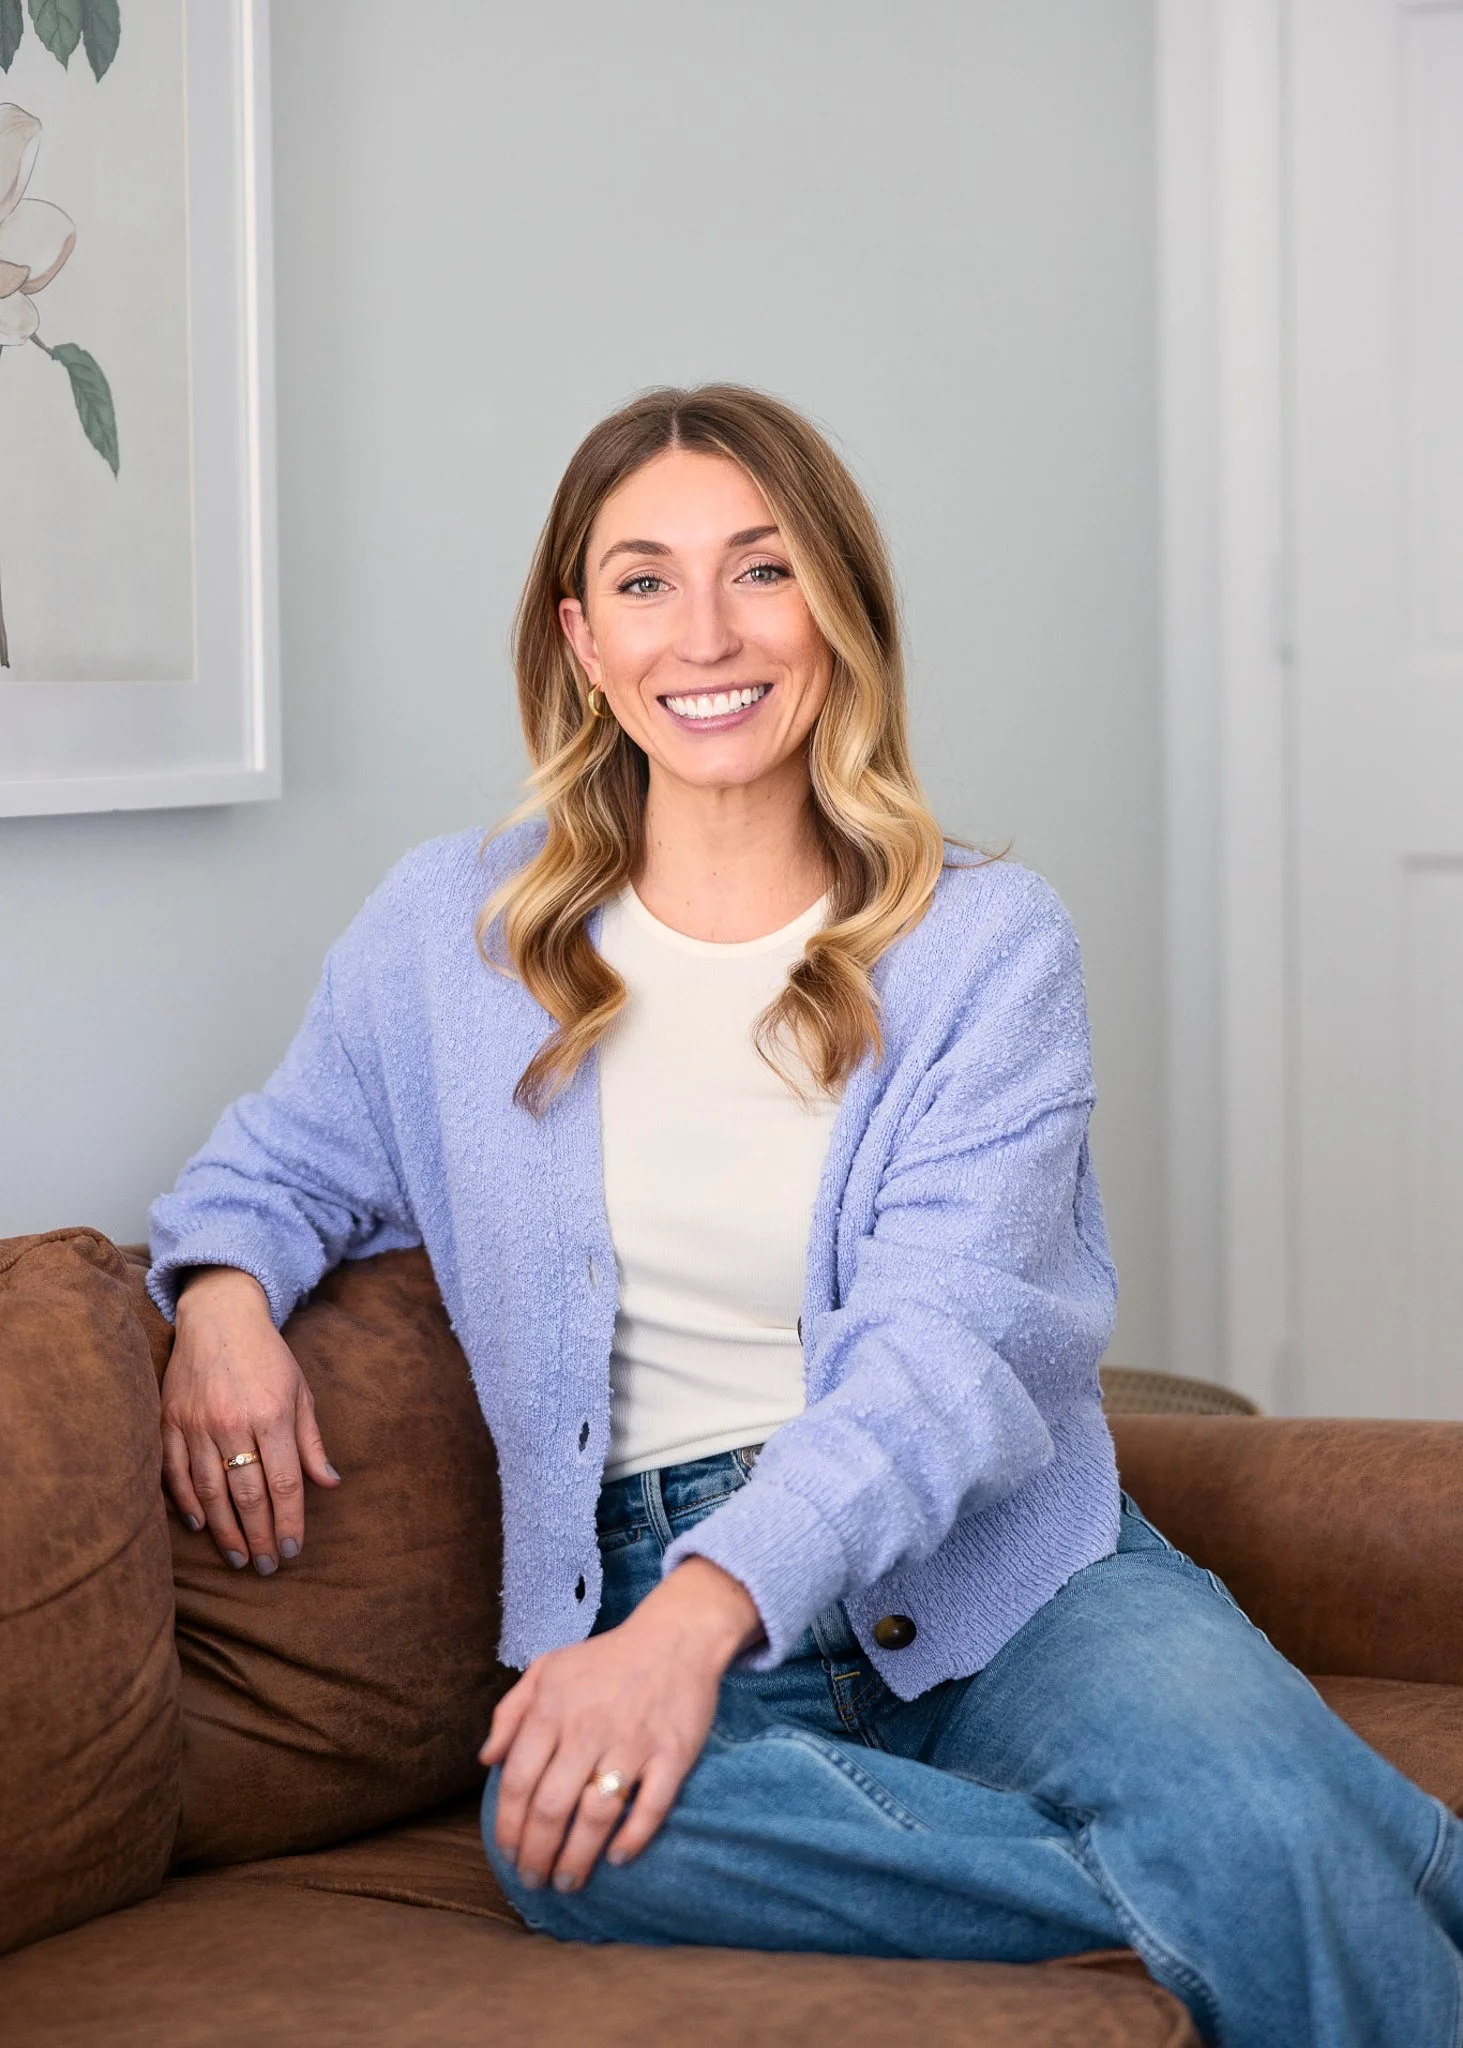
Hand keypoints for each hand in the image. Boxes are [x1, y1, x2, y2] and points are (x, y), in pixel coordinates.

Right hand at [160, 1266, 338, 1574]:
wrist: (219, 1316)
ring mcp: (196, 1423)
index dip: (288, 1521)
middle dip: (258, 1535)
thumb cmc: (267, 1356)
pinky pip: (174, 1472)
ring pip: (209, 1490)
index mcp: (272, 1414)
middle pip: (246, 1494)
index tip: (292, 1551)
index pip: (283, 1482)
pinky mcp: (169, 1420)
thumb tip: (328, 1484)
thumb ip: (311, 1441)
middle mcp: (233, 1421)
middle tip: (265, 1566)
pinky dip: (186, 1502)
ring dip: (224, 1530)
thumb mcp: (300, 1391)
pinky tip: (200, 1524)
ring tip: (238, 1556)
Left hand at [481, 1557, 761, 1892]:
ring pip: (596, 1815)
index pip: (518, 1783)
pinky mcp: (672, 1753)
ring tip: (568, 1882)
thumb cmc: (605, 1659)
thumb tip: (487, 1760)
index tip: (508, 1855)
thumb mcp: (547, 1669)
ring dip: (577, 1858)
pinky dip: (632, 1838)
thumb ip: (510, 1712)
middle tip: (534, 1880)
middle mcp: (588, 1728)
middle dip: (537, 1855)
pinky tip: (617, 1857)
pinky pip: (651, 1806)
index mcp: (552, 1710)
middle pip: (552, 1808)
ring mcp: (632, 1742)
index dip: (508, 1828)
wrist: (674, 1637)